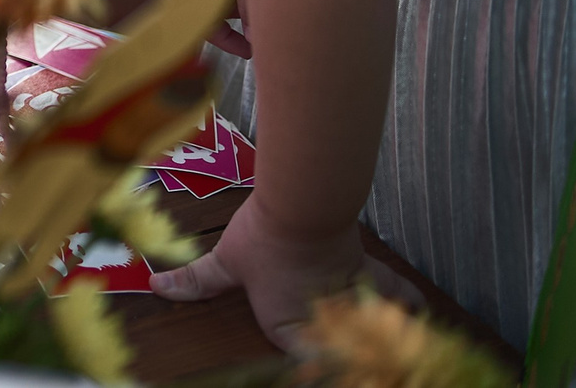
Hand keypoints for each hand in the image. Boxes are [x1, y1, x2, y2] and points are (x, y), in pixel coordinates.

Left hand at [150, 197, 421, 350]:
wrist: (306, 205)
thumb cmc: (264, 237)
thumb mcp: (226, 261)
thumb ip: (196, 280)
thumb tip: (157, 286)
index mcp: (291, 326)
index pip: (307, 363)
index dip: (310, 371)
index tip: (316, 372)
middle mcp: (327, 317)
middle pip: (346, 348)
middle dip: (352, 354)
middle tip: (362, 359)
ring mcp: (353, 295)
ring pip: (377, 326)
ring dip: (383, 334)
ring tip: (394, 344)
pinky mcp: (368, 269)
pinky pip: (398, 294)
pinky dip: (408, 303)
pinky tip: (419, 310)